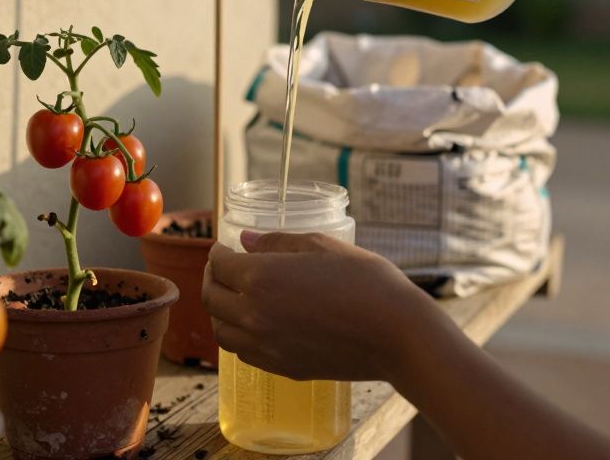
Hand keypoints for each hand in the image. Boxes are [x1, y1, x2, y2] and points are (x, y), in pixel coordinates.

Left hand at [203, 231, 437, 381]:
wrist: (396, 334)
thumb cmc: (365, 282)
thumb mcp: (322, 246)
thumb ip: (278, 242)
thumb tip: (246, 240)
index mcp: (260, 279)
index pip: (220, 266)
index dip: (218, 254)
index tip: (224, 249)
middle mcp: (254, 315)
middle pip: (212, 299)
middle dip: (212, 280)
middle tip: (222, 269)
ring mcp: (266, 347)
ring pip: (222, 332)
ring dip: (220, 312)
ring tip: (234, 298)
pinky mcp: (282, 368)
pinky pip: (244, 353)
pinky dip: (239, 336)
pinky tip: (255, 324)